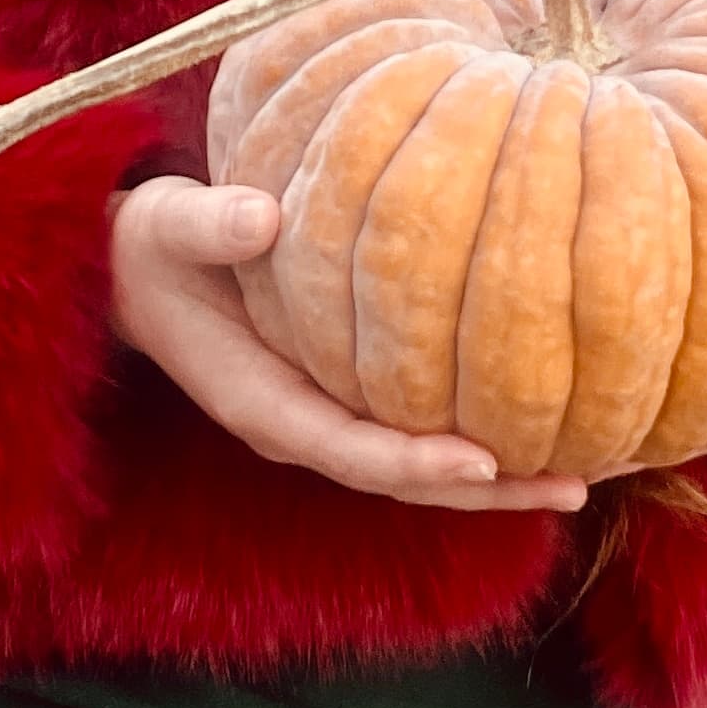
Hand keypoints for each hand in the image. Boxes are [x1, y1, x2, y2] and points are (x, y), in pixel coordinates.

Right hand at [107, 175, 589, 512]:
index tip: (483, 461)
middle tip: (572, 487)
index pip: (347, 449)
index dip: (413, 461)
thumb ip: (210, 225)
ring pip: (411, 464)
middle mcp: (297, 421)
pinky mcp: (334, 389)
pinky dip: (465, 435)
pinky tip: (528, 422)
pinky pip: (407, 426)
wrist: (130, 268)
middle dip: (483, 489)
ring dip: (490, 477)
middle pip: (399, 479)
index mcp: (259, 400)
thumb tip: (263, 218)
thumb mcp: (169, 224)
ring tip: (575, 475)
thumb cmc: (152, 244)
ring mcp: (318, 412)